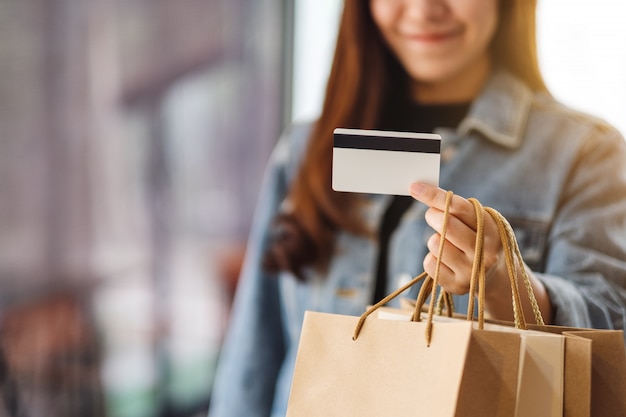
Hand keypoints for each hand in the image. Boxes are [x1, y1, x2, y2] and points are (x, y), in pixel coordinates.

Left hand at [409, 182, 552, 322]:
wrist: (495, 275)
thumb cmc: (480, 238)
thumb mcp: (479, 220)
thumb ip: (457, 208)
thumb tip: (420, 190)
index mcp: (492, 229)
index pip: (459, 207)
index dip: (434, 196)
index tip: (414, 187)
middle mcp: (485, 252)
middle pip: (446, 225)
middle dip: (433, 215)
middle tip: (433, 215)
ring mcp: (471, 271)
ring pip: (435, 244)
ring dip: (434, 239)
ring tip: (448, 243)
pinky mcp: (457, 286)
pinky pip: (430, 263)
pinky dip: (432, 257)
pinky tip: (446, 260)